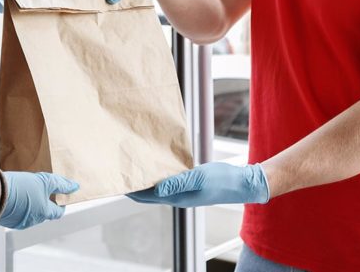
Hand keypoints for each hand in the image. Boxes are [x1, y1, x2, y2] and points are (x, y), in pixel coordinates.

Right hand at [0, 172, 79, 229]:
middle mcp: (33, 221)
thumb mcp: (43, 181)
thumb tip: (75, 186)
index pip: (58, 212)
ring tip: (22, 190)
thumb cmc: (18, 187)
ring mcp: (19, 222)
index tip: (59, 196)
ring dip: (29, 204)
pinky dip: (17, 206)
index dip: (60, 204)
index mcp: (43, 213)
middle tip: (37, 188)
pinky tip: (12, 196)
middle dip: (42, 201)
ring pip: (29, 213)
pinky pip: (16, 214)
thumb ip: (60, 184)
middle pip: (43, 212)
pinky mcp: (7, 221)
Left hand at [127, 162, 269, 207]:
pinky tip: (156, 162)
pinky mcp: (189, 181)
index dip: (131, 191)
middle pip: (148, 192)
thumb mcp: (198, 179)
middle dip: (135, 184)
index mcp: (176, 198)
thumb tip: (156, 189)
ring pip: (158, 184)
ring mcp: (183, 189)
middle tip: (121, 170)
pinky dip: (159, 172)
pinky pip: (169, 178)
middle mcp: (176, 195)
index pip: (146, 197)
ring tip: (134, 164)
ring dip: (146, 177)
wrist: (242, 183)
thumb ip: (177, 183)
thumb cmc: (222, 182)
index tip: (117, 181)